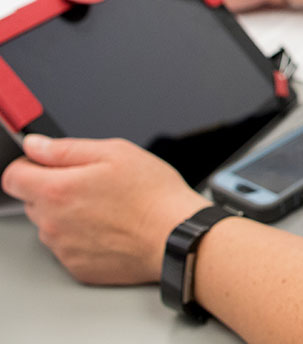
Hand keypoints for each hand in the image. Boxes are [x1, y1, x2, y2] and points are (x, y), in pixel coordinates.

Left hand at [1, 135, 207, 284]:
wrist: (176, 236)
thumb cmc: (153, 194)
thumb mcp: (115, 152)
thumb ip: (66, 148)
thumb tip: (35, 145)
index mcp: (57, 189)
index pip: (12, 177)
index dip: (30, 165)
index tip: (47, 164)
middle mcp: (52, 223)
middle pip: (33, 200)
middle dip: (55, 188)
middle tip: (93, 183)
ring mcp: (64, 249)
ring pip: (51, 224)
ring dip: (69, 213)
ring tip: (108, 206)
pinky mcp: (78, 268)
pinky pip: (68, 246)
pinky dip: (83, 236)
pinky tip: (111, 226)